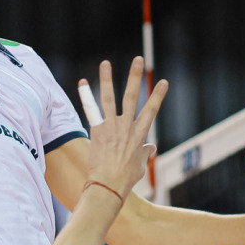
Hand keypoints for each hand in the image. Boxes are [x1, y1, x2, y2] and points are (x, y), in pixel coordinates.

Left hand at [78, 57, 167, 201]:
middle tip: (138, 59)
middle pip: (132, 96)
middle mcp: (127, 126)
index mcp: (140, 134)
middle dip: (135, 76)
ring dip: (107, 79)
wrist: (108, 185)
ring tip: (106, 63)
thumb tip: (151, 148)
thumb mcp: (141, 165)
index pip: (152, 110)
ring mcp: (112, 126)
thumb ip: (145, 153)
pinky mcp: (98, 130)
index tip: (163, 81)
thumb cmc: (125, 178)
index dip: (158, 95)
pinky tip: (81, 82)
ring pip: (109, 97)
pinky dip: (85, 96)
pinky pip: (91, 110)